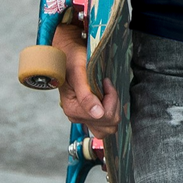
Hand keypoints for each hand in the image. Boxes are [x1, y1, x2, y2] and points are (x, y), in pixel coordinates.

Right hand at [53, 16, 118, 137]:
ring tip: (106, 92)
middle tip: (106, 86)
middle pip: (108, 124)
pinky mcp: (89, 116)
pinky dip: (111, 110)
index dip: (110, 98)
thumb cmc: (72, 60)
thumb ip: (86, 96)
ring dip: (113, 108)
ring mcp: (83, 118)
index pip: (103, 116)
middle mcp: (77, 117)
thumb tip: (98, 114)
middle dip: (113, 104)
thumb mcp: (79, 74)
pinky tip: (106, 97)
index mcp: (73, 109)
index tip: (105, 81)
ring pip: (109, 126)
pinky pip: (106, 123)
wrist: (69, 55)